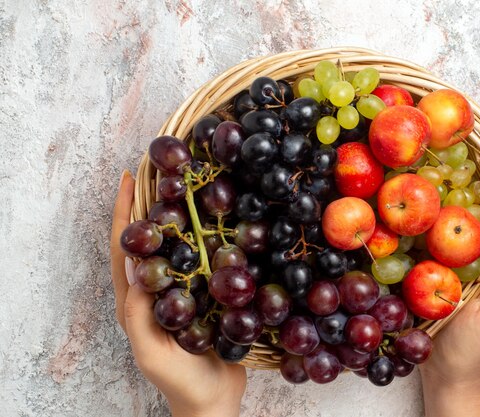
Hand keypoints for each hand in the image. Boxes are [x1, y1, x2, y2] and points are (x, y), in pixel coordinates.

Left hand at [110, 171, 246, 416]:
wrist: (214, 400)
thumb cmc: (179, 381)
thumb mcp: (150, 353)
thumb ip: (137, 316)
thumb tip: (135, 270)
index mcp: (136, 301)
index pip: (126, 250)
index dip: (123, 214)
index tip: (128, 180)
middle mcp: (158, 290)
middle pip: (152, 240)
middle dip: (153, 205)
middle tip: (163, 172)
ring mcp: (185, 292)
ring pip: (181, 247)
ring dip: (183, 217)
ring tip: (193, 188)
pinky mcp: (208, 296)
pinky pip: (207, 262)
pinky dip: (211, 240)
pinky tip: (226, 225)